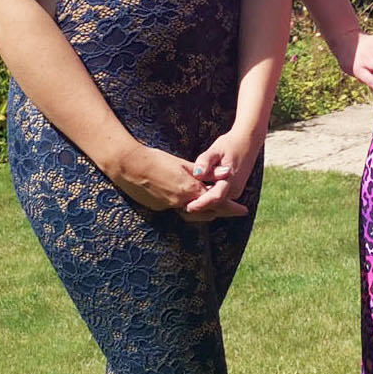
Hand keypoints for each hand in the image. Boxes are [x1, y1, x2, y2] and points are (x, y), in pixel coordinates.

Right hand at [105, 142, 244, 217]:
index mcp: (189, 190)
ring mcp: (168, 206)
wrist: (128, 166)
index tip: (244, 210)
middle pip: (207, 212)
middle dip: (221, 211)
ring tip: (216, 209)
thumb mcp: (183, 163)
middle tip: (234, 211)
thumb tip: (227, 173)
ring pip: (193, 213)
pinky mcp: (158, 207)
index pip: (217, 202)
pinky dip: (189, 207)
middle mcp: (180, 202)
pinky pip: (178, 209)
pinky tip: (190, 201)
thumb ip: (206, 171)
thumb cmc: (156, 160)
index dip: (231, 207)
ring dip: (205, 211)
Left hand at [183, 128, 258, 218]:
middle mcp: (234, 190)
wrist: (247, 142)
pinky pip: (218, 198)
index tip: (186, 206)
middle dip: (198, 207)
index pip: (215, 198)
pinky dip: (207, 199)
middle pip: (214, 205)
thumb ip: (205, 162)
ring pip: (216, 204)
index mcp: (231, 181)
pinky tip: (194, 195)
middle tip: (178, 206)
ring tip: (182, 203)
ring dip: (202, 204)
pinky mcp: (233, 190)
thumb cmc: (230, 144)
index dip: (201, 204)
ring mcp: (235, 192)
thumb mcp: (216, 149)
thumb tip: (197, 174)